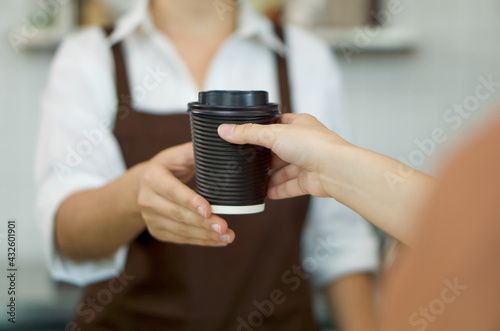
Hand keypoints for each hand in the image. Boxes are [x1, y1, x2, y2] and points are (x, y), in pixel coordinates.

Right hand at [137, 142, 234, 245]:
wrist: (144, 184)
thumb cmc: (169, 166)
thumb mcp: (178, 155)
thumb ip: (196, 152)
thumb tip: (223, 144)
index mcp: (153, 177)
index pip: (173, 191)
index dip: (191, 201)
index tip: (209, 210)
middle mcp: (147, 199)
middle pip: (178, 214)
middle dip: (203, 223)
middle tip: (224, 228)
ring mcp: (149, 217)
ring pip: (180, 230)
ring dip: (205, 235)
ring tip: (228, 236)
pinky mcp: (156, 230)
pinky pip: (181, 238)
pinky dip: (201, 241)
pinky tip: (218, 240)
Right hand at [218, 113, 350, 199]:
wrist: (335, 169)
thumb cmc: (313, 145)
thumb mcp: (274, 134)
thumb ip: (248, 134)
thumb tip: (224, 130)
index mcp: (299, 125)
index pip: (277, 124)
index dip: (262, 129)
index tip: (246, 135)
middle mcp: (304, 143)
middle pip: (278, 150)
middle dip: (264, 157)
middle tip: (245, 160)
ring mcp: (306, 163)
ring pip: (283, 170)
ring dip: (269, 176)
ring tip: (251, 179)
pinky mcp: (308, 182)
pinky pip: (289, 187)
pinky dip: (277, 190)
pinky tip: (263, 193)